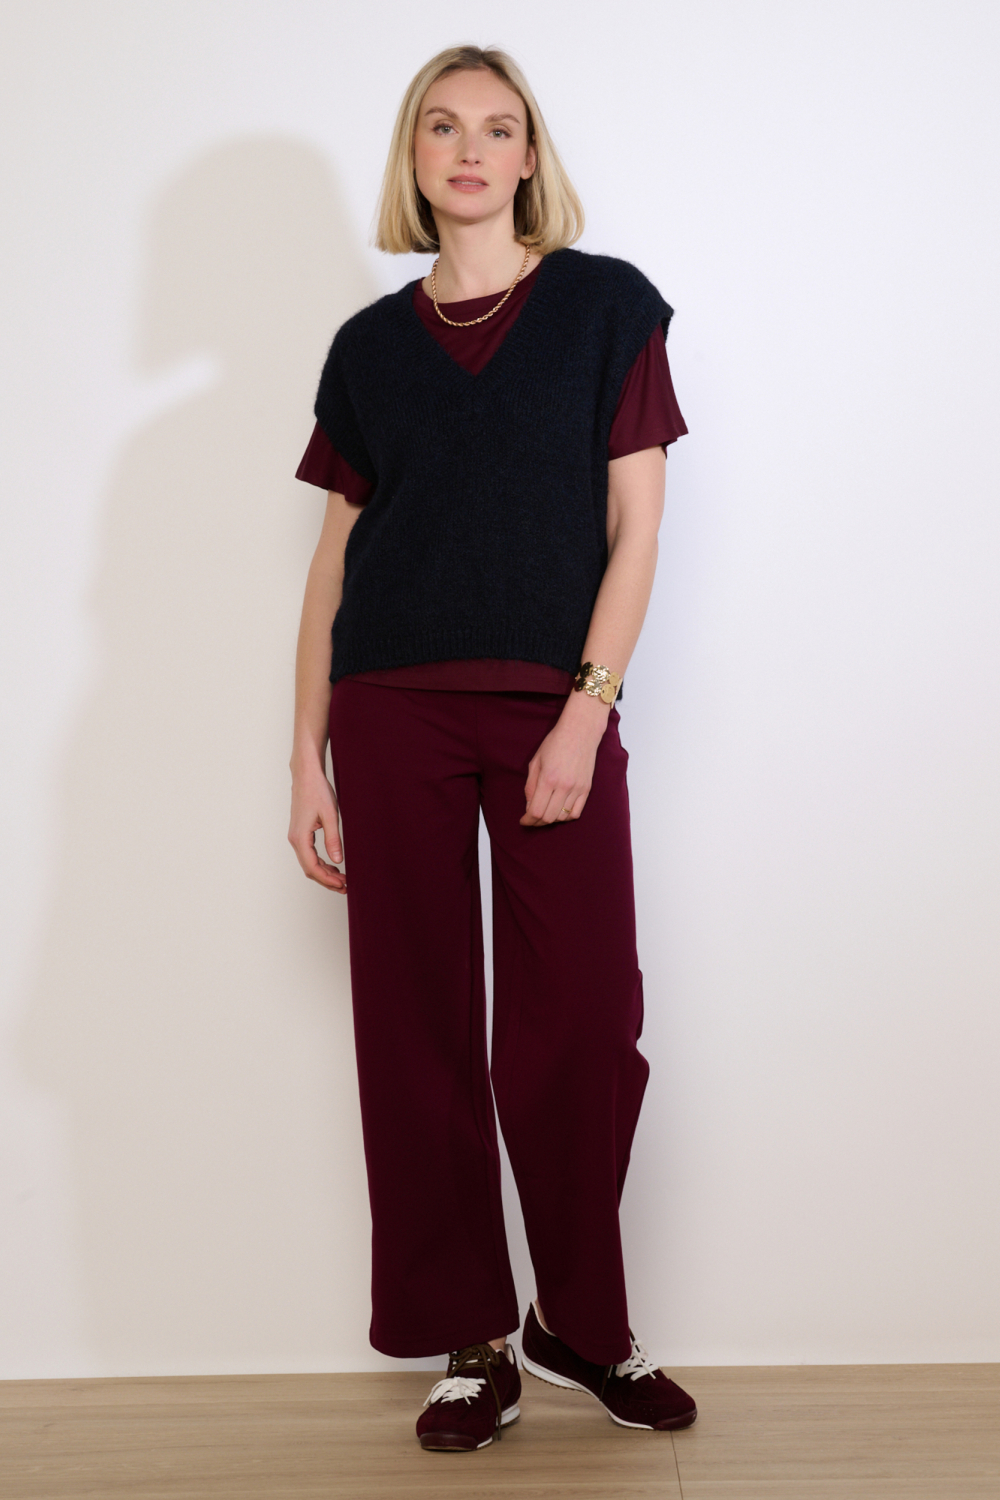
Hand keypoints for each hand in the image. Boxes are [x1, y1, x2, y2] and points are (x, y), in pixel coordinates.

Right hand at [288, 761, 346, 891]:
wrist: (306, 775)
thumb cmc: (318, 791)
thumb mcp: (330, 816)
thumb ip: (334, 839)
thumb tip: (338, 861)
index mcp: (300, 837)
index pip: (312, 867)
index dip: (328, 879)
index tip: (342, 885)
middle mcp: (295, 839)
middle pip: (309, 869)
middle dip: (327, 880)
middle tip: (345, 886)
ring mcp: (296, 837)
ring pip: (309, 863)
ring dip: (324, 873)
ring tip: (342, 879)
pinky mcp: (300, 833)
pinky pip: (309, 854)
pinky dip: (321, 863)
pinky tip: (334, 865)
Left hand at [520, 695, 609, 825]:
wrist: (580, 731)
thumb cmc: (555, 742)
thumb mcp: (535, 761)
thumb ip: (530, 786)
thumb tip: (529, 806)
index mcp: (548, 779)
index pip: (536, 811)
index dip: (527, 820)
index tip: (523, 821)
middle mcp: (564, 786)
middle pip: (548, 818)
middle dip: (537, 822)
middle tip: (531, 819)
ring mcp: (577, 788)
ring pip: (562, 817)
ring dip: (551, 819)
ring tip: (545, 813)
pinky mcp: (587, 788)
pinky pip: (576, 812)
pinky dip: (566, 816)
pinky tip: (559, 810)